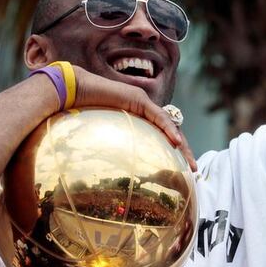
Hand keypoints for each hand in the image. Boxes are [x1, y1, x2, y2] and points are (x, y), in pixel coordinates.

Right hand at [71, 66, 197, 171]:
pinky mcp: (138, 99)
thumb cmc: (80, 114)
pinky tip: (176, 143)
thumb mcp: (101, 137)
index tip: (181, 170)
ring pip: (169, 124)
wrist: (73, 92)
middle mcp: (144, 109)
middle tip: (192, 170)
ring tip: (190, 162)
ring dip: (182, 144)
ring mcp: (142, 102)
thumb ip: (111, 149)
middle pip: (171, 131)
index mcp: (138, 118)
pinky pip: (158, 116)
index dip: (173, 151)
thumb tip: (111, 174)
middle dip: (184, 151)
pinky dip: (168, 129)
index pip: (161, 135)